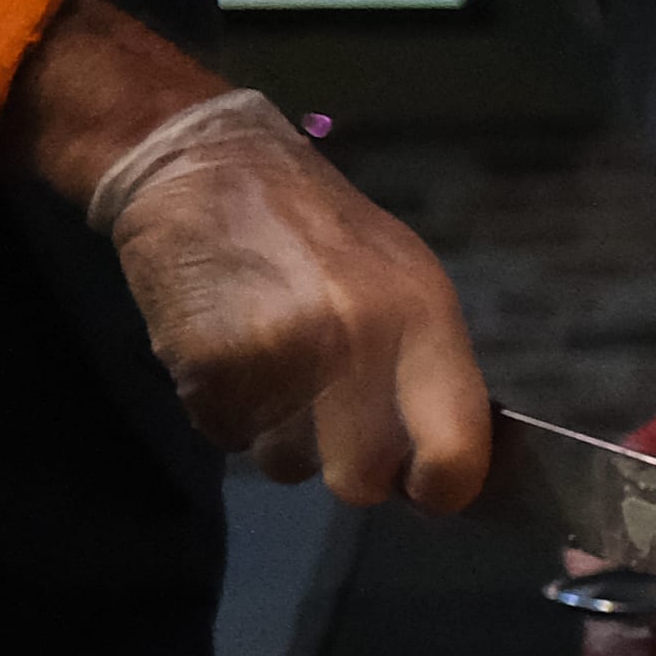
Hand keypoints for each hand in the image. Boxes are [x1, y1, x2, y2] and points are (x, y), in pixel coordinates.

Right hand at [9, 2, 485, 509]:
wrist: (202, 166)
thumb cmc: (317, 232)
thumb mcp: (406, 282)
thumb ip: (431, 373)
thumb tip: (446, 468)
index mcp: (421, 320)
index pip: (452, 456)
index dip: (439, 489)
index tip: (423, 486)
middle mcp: (357, 344)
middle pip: (362, 483)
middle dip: (347, 464)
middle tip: (328, 411)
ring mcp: (280, 358)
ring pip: (289, 467)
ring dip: (279, 433)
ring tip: (273, 361)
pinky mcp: (209, 367)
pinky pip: (227, 437)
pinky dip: (227, 410)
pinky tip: (230, 351)